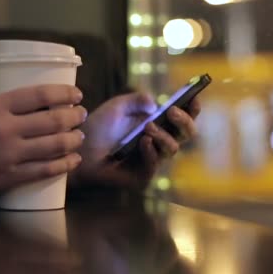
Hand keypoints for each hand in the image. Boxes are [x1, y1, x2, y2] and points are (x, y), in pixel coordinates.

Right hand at [0, 84, 86, 200]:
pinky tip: (73, 161)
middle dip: (73, 117)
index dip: (63, 94)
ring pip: (53, 145)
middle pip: (52, 120)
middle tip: (80, 115)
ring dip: (72, 140)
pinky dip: (63, 165)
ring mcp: (9, 154)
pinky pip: (44, 170)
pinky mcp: (8, 177)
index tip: (76, 95)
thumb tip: (23, 113)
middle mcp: (6, 128)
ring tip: (79, 137)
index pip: (39, 95)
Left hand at [71, 92, 199, 188]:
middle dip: (184, 122)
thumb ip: (137, 100)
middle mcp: (159, 142)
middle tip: (172, 111)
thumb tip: (156, 104)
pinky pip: (154, 164)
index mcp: (158, 124)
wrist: (79, 148)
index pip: (183, 117)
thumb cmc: (98, 127)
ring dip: (163, 135)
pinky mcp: (142, 175)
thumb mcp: (118, 106)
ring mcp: (152, 159)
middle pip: (187, 134)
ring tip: (147, 127)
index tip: (193, 97)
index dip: (192, 109)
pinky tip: (143, 142)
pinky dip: (151, 152)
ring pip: (173, 149)